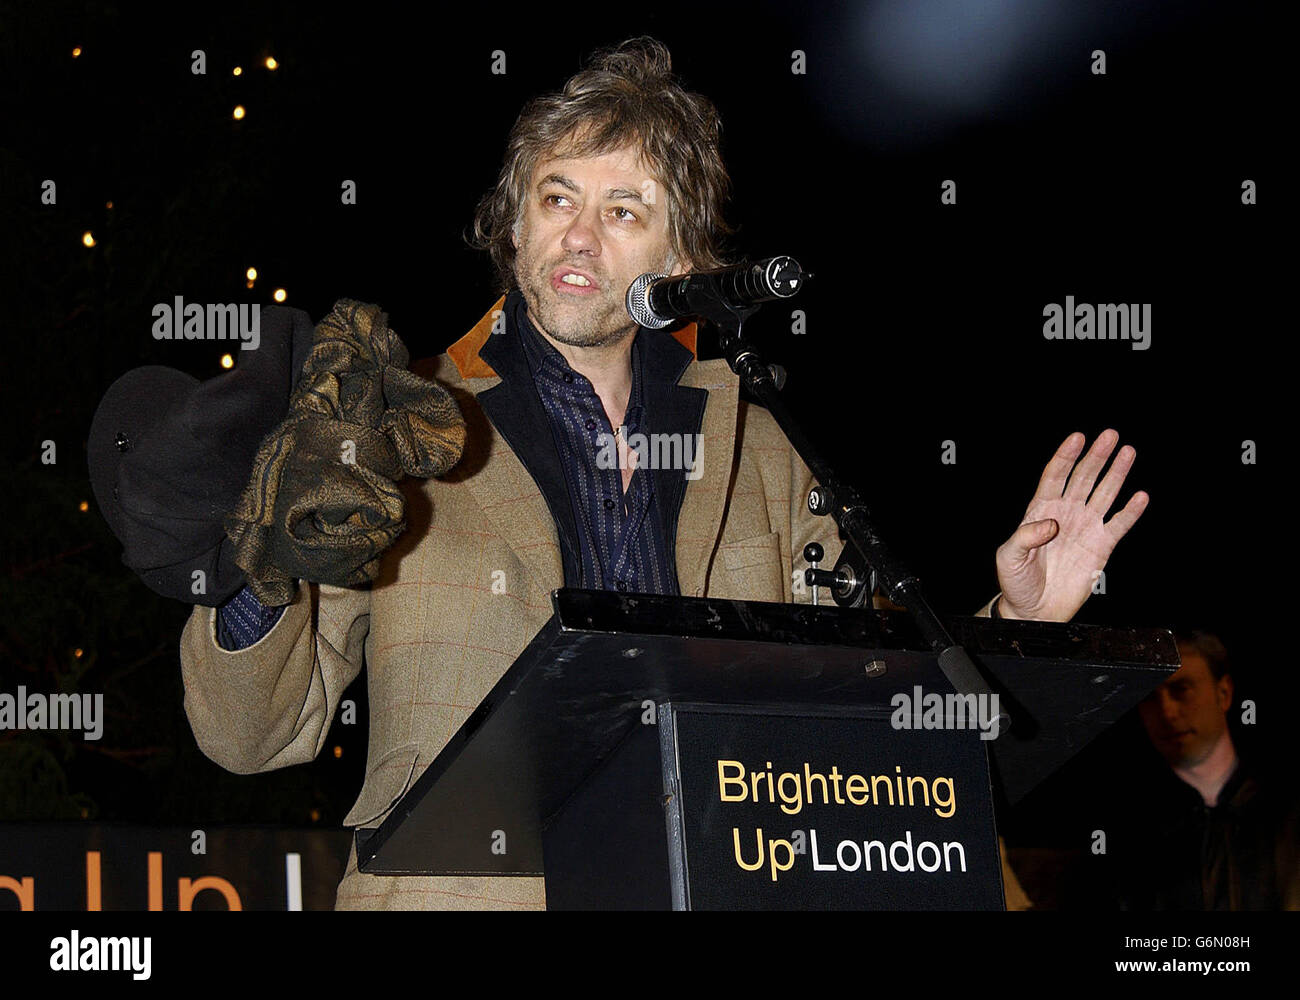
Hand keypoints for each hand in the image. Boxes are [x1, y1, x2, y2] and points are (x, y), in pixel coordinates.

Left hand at [995, 429, 1147, 621]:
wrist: (1034, 609)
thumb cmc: (1016, 581)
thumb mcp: (1008, 556)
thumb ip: (1025, 536)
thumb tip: (1052, 523)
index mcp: (1040, 510)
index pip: (1055, 476)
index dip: (1066, 456)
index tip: (1078, 438)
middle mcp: (1065, 513)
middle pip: (1083, 478)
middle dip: (1096, 456)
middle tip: (1111, 436)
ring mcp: (1085, 528)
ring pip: (1104, 494)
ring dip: (1116, 474)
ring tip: (1128, 452)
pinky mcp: (1101, 546)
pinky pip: (1118, 525)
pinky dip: (1130, 511)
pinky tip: (1140, 496)